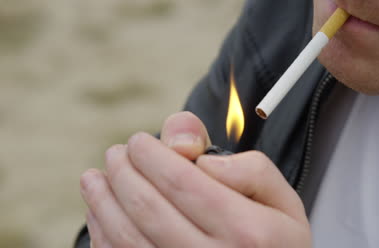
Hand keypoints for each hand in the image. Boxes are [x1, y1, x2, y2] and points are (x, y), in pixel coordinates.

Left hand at [80, 111, 311, 247]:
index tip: (140, 141)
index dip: (152, 155)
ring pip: (126, 236)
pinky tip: (99, 212)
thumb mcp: (282, 201)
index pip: (183, 181)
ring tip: (95, 176)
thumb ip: (251, 170)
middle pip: (148, 206)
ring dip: (102, 200)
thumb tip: (203, 162)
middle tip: (117, 153)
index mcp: (246, 231)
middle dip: (123, 171)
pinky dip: (102, 233)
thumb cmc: (275, 242)